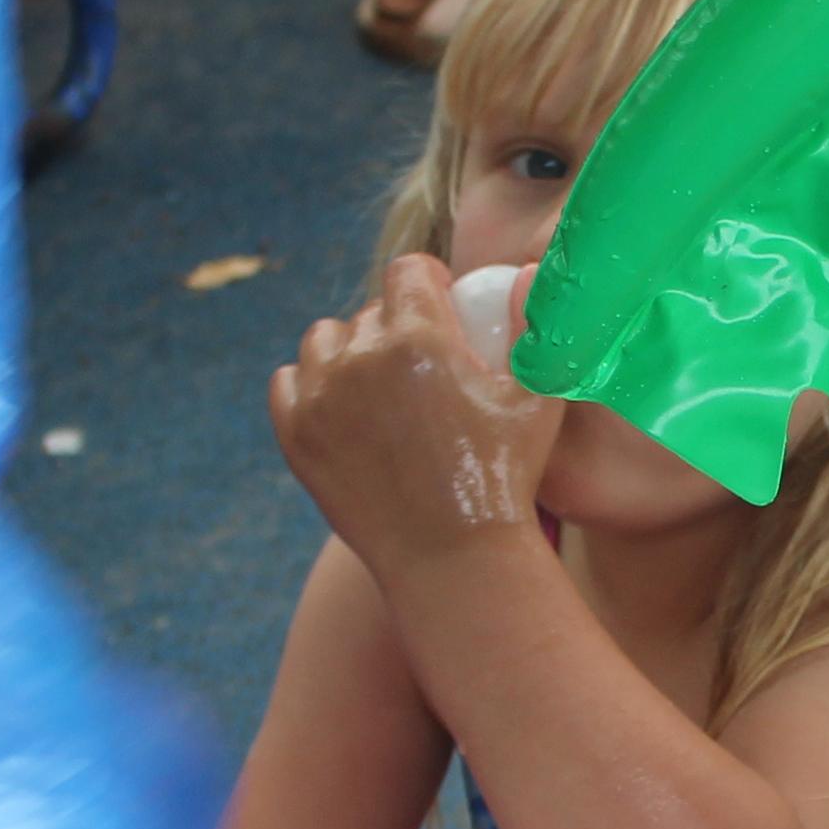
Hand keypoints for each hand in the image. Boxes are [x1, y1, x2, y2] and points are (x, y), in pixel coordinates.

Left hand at [268, 256, 558, 580]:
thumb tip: (532, 270)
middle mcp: (361, 360)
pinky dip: (310, 385)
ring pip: (324, 340)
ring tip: (378, 383)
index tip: (440, 302)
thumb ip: (538, 326)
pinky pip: (287, 382)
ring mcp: (321, 399)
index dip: (428, 280)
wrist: (453, 558)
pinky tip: (340, 403)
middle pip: (370, 311)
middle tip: (422, 366)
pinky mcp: (298, 438)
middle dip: (396, 326)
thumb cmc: (505, 477)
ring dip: (349, 351)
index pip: (408, 270)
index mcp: (419, 339)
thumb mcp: (540, 397)